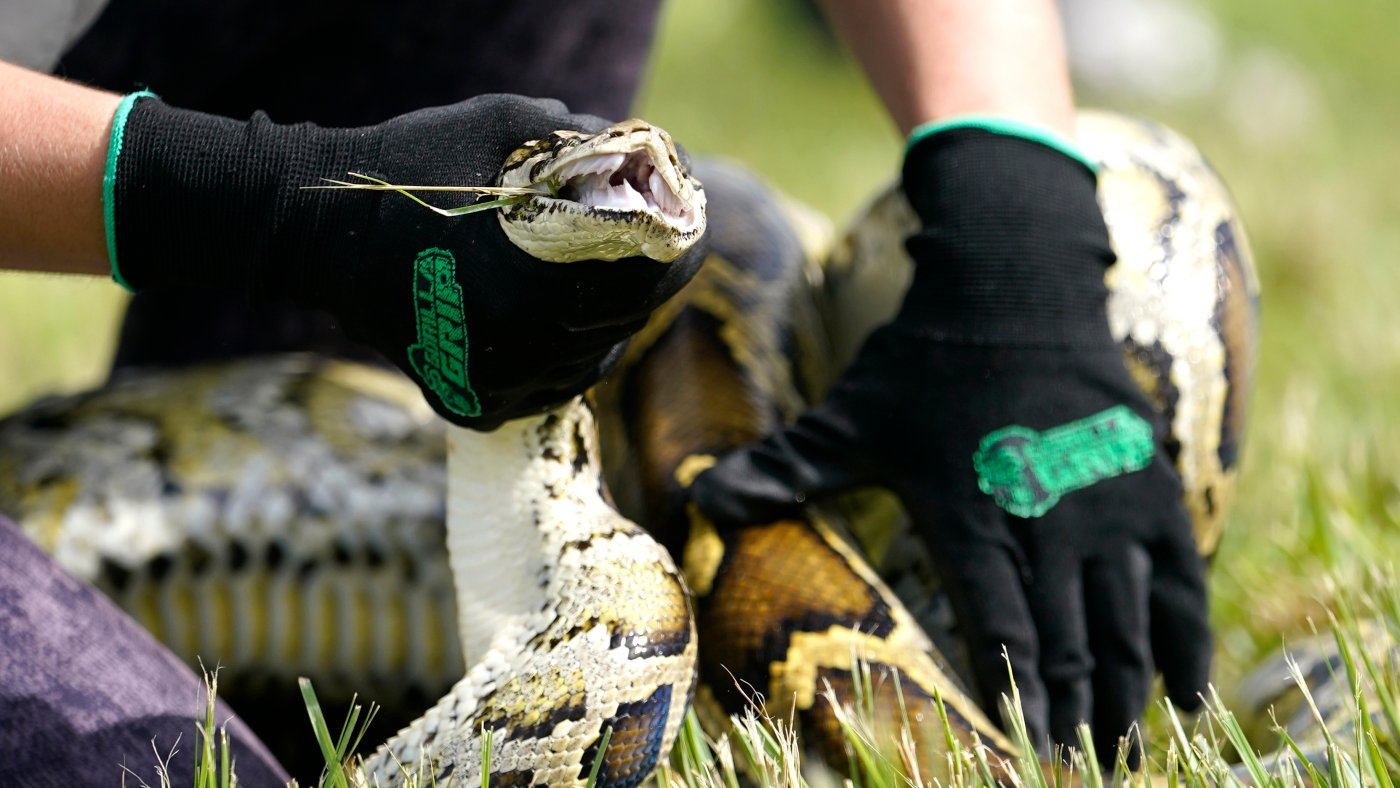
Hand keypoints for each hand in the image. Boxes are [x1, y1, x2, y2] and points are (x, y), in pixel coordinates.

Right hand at [106, 94, 704, 428]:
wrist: (316, 232)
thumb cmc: (409, 168)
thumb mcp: (501, 125)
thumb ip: (577, 138)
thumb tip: (637, 151)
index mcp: (543, 281)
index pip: (651, 280)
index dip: (679, 252)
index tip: (685, 231)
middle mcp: (526, 346)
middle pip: (624, 323)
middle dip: (642, 286)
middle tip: (646, 256)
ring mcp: (496, 384)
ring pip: (589, 363)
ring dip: (603, 328)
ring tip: (596, 289)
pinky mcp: (469, 402)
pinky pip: (543, 392)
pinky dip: (558, 362)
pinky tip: (555, 328)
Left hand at [690, 125, 1208, 762]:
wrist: (1014, 283)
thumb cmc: (923, 359)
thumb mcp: (848, 417)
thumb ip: (782, 468)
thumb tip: (697, 497)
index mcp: (971, 516)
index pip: (1002, 629)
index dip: (1019, 700)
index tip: (1028, 756)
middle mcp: (1048, 521)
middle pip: (1071, 644)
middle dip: (1075, 716)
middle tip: (1079, 772)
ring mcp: (1109, 506)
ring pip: (1129, 624)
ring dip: (1128, 694)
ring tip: (1122, 750)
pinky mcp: (1151, 486)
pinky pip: (1181, 581)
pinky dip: (1186, 641)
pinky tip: (1186, 690)